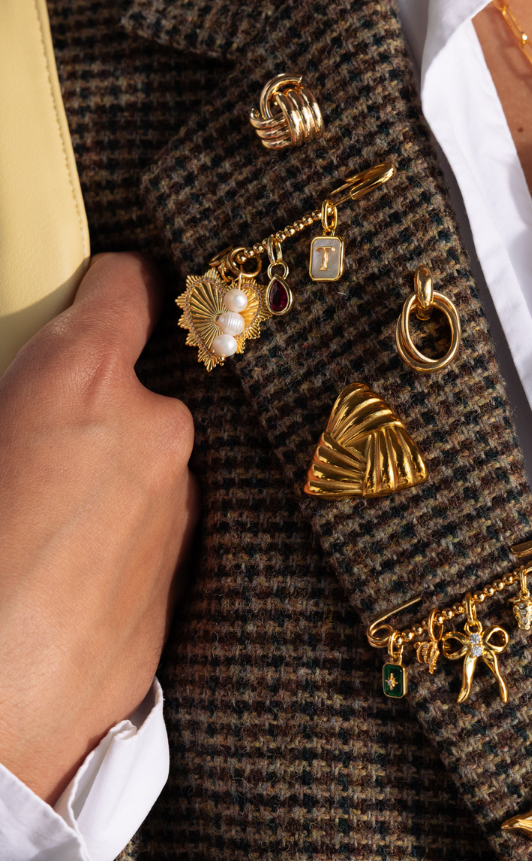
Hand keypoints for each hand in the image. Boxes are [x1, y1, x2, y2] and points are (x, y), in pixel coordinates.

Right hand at [0, 253, 198, 803]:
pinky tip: (59, 576)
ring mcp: (178, 507)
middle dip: (83, 404)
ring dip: (99, 472)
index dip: (103, 284)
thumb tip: (24, 393)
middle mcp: (155, 434)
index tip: (88, 292)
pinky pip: (149, 522)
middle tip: (23, 446)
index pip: (127, 288)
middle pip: (131, 387)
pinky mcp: (185, 571)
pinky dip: (114, 529)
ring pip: (141, 459)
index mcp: (85, 387)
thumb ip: (10, 398)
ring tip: (32, 529)